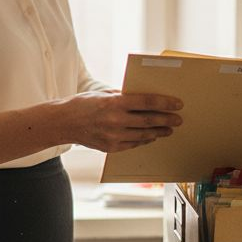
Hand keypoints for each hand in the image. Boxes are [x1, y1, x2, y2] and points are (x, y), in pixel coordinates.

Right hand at [56, 91, 183, 152]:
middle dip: (166, 120)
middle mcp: (115, 121)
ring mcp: (113, 136)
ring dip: (158, 132)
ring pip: (143, 135)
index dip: (165, 103)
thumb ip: (124, 97)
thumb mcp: (104, 94)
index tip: (177, 104)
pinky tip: (151, 136)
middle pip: (148, 120)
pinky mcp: (110, 147)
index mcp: (115, 103)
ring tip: (168, 129)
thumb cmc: (84, 104)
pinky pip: (133, 144)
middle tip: (178, 119)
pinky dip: (144, 140)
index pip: (147, 102)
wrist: (63, 123)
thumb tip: (145, 99)